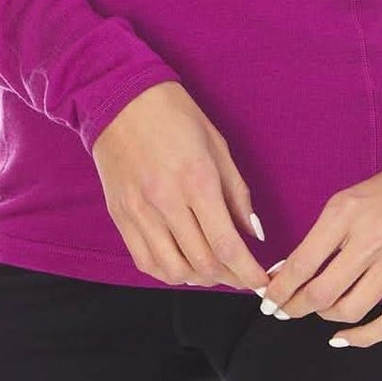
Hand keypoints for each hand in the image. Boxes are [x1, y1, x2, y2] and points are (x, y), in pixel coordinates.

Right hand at [91, 81, 272, 294]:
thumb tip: (253, 234)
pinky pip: (146, 261)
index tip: (261, 283)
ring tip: (213, 270)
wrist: (120, 97)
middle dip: (229, 278)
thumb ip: (237, 193)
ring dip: (199, 279)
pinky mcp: (120, 216)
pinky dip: (169, 272)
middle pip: (203, 263)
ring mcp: (139, 212)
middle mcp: (166, 201)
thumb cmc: (174, 114)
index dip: (247, 271)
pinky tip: (183, 264)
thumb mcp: (217, 144)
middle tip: (242, 276)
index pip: (226, 244)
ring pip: (174, 270)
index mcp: (196, 179)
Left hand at [256, 161, 381, 346]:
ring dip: (325, 317)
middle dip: (294, 308)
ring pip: (351, 310)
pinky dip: (362, 338)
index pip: (302, 263)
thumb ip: (319, 237)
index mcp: (345, 213)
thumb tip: (286, 272)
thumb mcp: (346, 201)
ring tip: (319, 311)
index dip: (279, 289)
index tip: (267, 301)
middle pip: (322, 292)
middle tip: (284, 311)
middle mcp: (372, 238)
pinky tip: (343, 337)